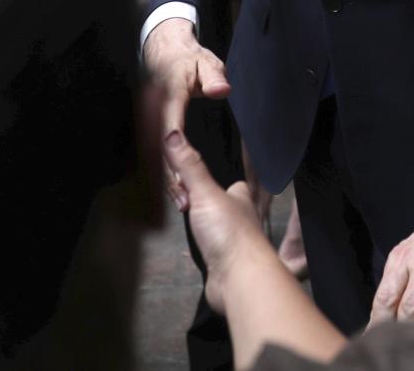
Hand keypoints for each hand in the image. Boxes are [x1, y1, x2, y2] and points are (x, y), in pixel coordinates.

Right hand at [143, 18, 230, 210]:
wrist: (166, 50)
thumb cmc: (190, 59)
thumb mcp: (207, 63)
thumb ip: (214, 77)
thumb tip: (220, 90)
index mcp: (169, 93)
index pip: (170, 126)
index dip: (175, 153)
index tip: (184, 176)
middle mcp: (154, 107)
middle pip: (157, 148)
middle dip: (169, 175)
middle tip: (186, 200)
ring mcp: (147, 116)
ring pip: (151, 153)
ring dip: (164, 178)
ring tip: (182, 201)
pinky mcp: (146, 124)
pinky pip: (151, 151)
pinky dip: (160, 170)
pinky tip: (173, 188)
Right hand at [165, 128, 267, 313]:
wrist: (239, 282)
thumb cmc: (230, 232)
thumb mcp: (206, 193)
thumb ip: (189, 166)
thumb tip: (172, 133)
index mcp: (241, 194)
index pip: (224, 176)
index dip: (204, 173)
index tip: (185, 172)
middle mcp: (239, 214)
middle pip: (212, 198)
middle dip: (194, 197)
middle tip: (179, 198)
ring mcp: (230, 237)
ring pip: (208, 221)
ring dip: (194, 219)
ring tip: (180, 213)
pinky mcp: (220, 259)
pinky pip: (204, 242)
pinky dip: (195, 240)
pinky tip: (188, 238)